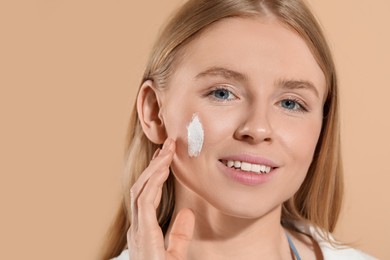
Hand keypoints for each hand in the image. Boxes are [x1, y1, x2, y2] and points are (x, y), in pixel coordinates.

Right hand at [127, 138, 194, 259]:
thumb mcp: (175, 254)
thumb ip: (178, 234)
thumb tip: (186, 213)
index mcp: (143, 230)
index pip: (146, 195)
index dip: (155, 175)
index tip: (166, 158)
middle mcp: (137, 228)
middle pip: (141, 188)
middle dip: (154, 165)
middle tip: (167, 146)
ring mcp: (137, 231)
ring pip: (141, 191)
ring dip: (154, 169)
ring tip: (167, 151)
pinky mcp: (143, 235)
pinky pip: (145, 202)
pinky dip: (153, 183)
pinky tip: (163, 169)